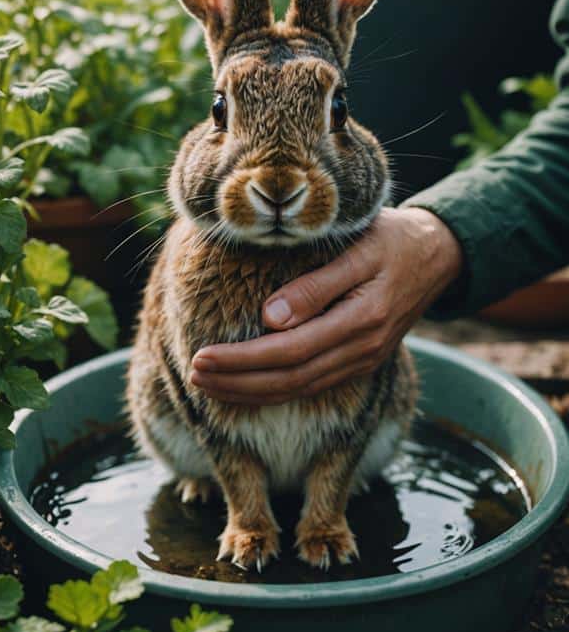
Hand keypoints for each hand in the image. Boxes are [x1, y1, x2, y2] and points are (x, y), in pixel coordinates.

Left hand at [190, 207, 462, 404]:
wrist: (439, 254)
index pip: (289, 352)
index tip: (202, 356)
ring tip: (208, 386)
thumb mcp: (359, 249)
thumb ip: (316, 285)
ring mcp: (364, 360)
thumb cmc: (393, 239)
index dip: (242, 361)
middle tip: (193, 375)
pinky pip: (312, 385)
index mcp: (362, 320)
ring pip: (299, 389)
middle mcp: (363, 349)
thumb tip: (268, 318)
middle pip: (289, 379)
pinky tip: (247, 386)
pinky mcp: (361, 361)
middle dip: (237, 382)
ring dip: (250, 391)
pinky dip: (275, 390)